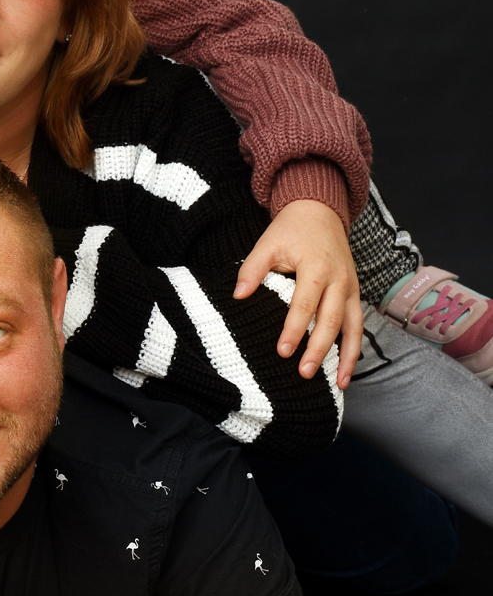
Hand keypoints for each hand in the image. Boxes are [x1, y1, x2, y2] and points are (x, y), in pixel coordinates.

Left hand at [234, 200, 361, 387]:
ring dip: (346, 357)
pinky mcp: (355, 294)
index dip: (294, 329)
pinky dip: (354, 349)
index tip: (283, 352)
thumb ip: (252, 269)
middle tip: (304, 373)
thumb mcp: (268, 243)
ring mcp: (351, 288)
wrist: (320, 211)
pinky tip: (344, 371)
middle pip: (331, 320)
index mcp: (316, 266)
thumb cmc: (292, 230)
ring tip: (337, 383)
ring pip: (353, 327)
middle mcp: (339, 279)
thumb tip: (238, 295)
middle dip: (319, 349)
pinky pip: (358, 325)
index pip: (304, 303)